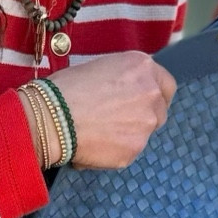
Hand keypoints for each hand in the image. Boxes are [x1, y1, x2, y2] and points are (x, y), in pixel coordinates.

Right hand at [48, 51, 175, 168]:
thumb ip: (124, 78)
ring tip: (98, 131)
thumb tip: (128, 91)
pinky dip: (115, 150)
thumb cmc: (65, 88)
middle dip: (143, 116)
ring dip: (129, 133)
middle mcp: (150, 92)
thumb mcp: (100, 67)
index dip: (155, 95)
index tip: (144, 102)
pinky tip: (93, 143)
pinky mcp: (134, 149)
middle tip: (117, 119)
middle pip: (159, 111)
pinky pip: (130, 151)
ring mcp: (145, 123)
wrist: (50, 116)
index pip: (166, 85)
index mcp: (142, 66)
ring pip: (145, 133)